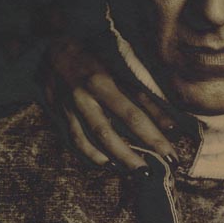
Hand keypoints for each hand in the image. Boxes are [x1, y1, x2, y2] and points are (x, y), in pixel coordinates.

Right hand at [43, 38, 179, 169]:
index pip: (133, 114)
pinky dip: (91, 155)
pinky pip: (75, 140)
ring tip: (135, 172)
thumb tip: (170, 125)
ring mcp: (70, 108)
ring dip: (114, 158)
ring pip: (92, 139)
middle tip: (153, 172)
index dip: (153, 136)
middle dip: (132, 155)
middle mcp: (85, 97)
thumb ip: (145, 97)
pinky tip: (107, 164)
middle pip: (110, 132)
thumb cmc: (96, 56)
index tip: (170, 153)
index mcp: (103, 82)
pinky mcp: (60, 115)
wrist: (53, 50)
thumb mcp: (122, 69)